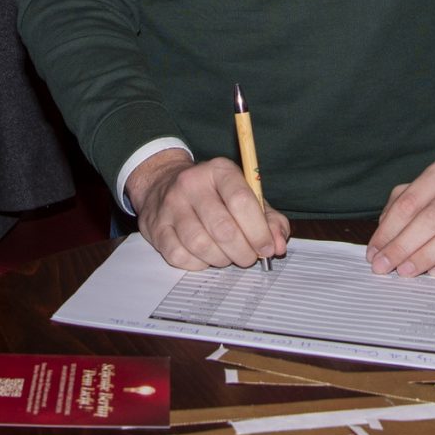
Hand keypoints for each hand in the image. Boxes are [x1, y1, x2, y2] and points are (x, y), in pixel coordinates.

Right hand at [130, 151, 288, 270]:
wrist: (162, 184)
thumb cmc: (214, 195)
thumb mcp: (245, 196)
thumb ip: (269, 219)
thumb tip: (278, 244)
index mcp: (219, 170)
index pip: (241, 201)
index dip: (258, 231)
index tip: (268, 248)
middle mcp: (192, 183)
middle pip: (222, 227)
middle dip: (242, 251)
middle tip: (249, 257)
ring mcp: (170, 205)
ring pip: (200, 244)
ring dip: (221, 259)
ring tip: (228, 257)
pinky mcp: (155, 226)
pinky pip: (180, 256)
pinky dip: (198, 264)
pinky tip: (205, 257)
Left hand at [367, 156, 434, 276]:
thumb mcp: (429, 189)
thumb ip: (402, 205)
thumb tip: (382, 239)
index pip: (410, 202)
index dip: (388, 230)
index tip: (374, 253)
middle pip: (432, 217)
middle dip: (404, 246)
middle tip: (385, 267)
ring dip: (427, 255)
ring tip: (407, 271)